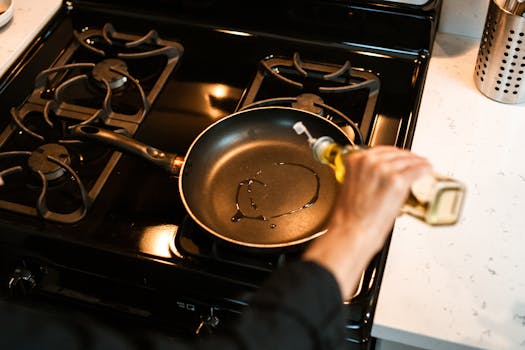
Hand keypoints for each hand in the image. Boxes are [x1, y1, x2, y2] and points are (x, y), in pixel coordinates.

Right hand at [302, 146, 431, 298]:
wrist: (352, 230)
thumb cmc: (349, 216)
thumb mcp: (350, 186)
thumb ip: (363, 176)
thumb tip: (377, 179)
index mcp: (356, 160)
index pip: (380, 150)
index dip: (393, 153)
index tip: (399, 157)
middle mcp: (370, 162)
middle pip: (395, 153)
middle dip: (406, 157)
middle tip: (413, 162)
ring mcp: (385, 171)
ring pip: (408, 160)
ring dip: (417, 162)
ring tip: (423, 166)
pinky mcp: (398, 182)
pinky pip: (417, 170)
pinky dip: (425, 169)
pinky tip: (428, 170)